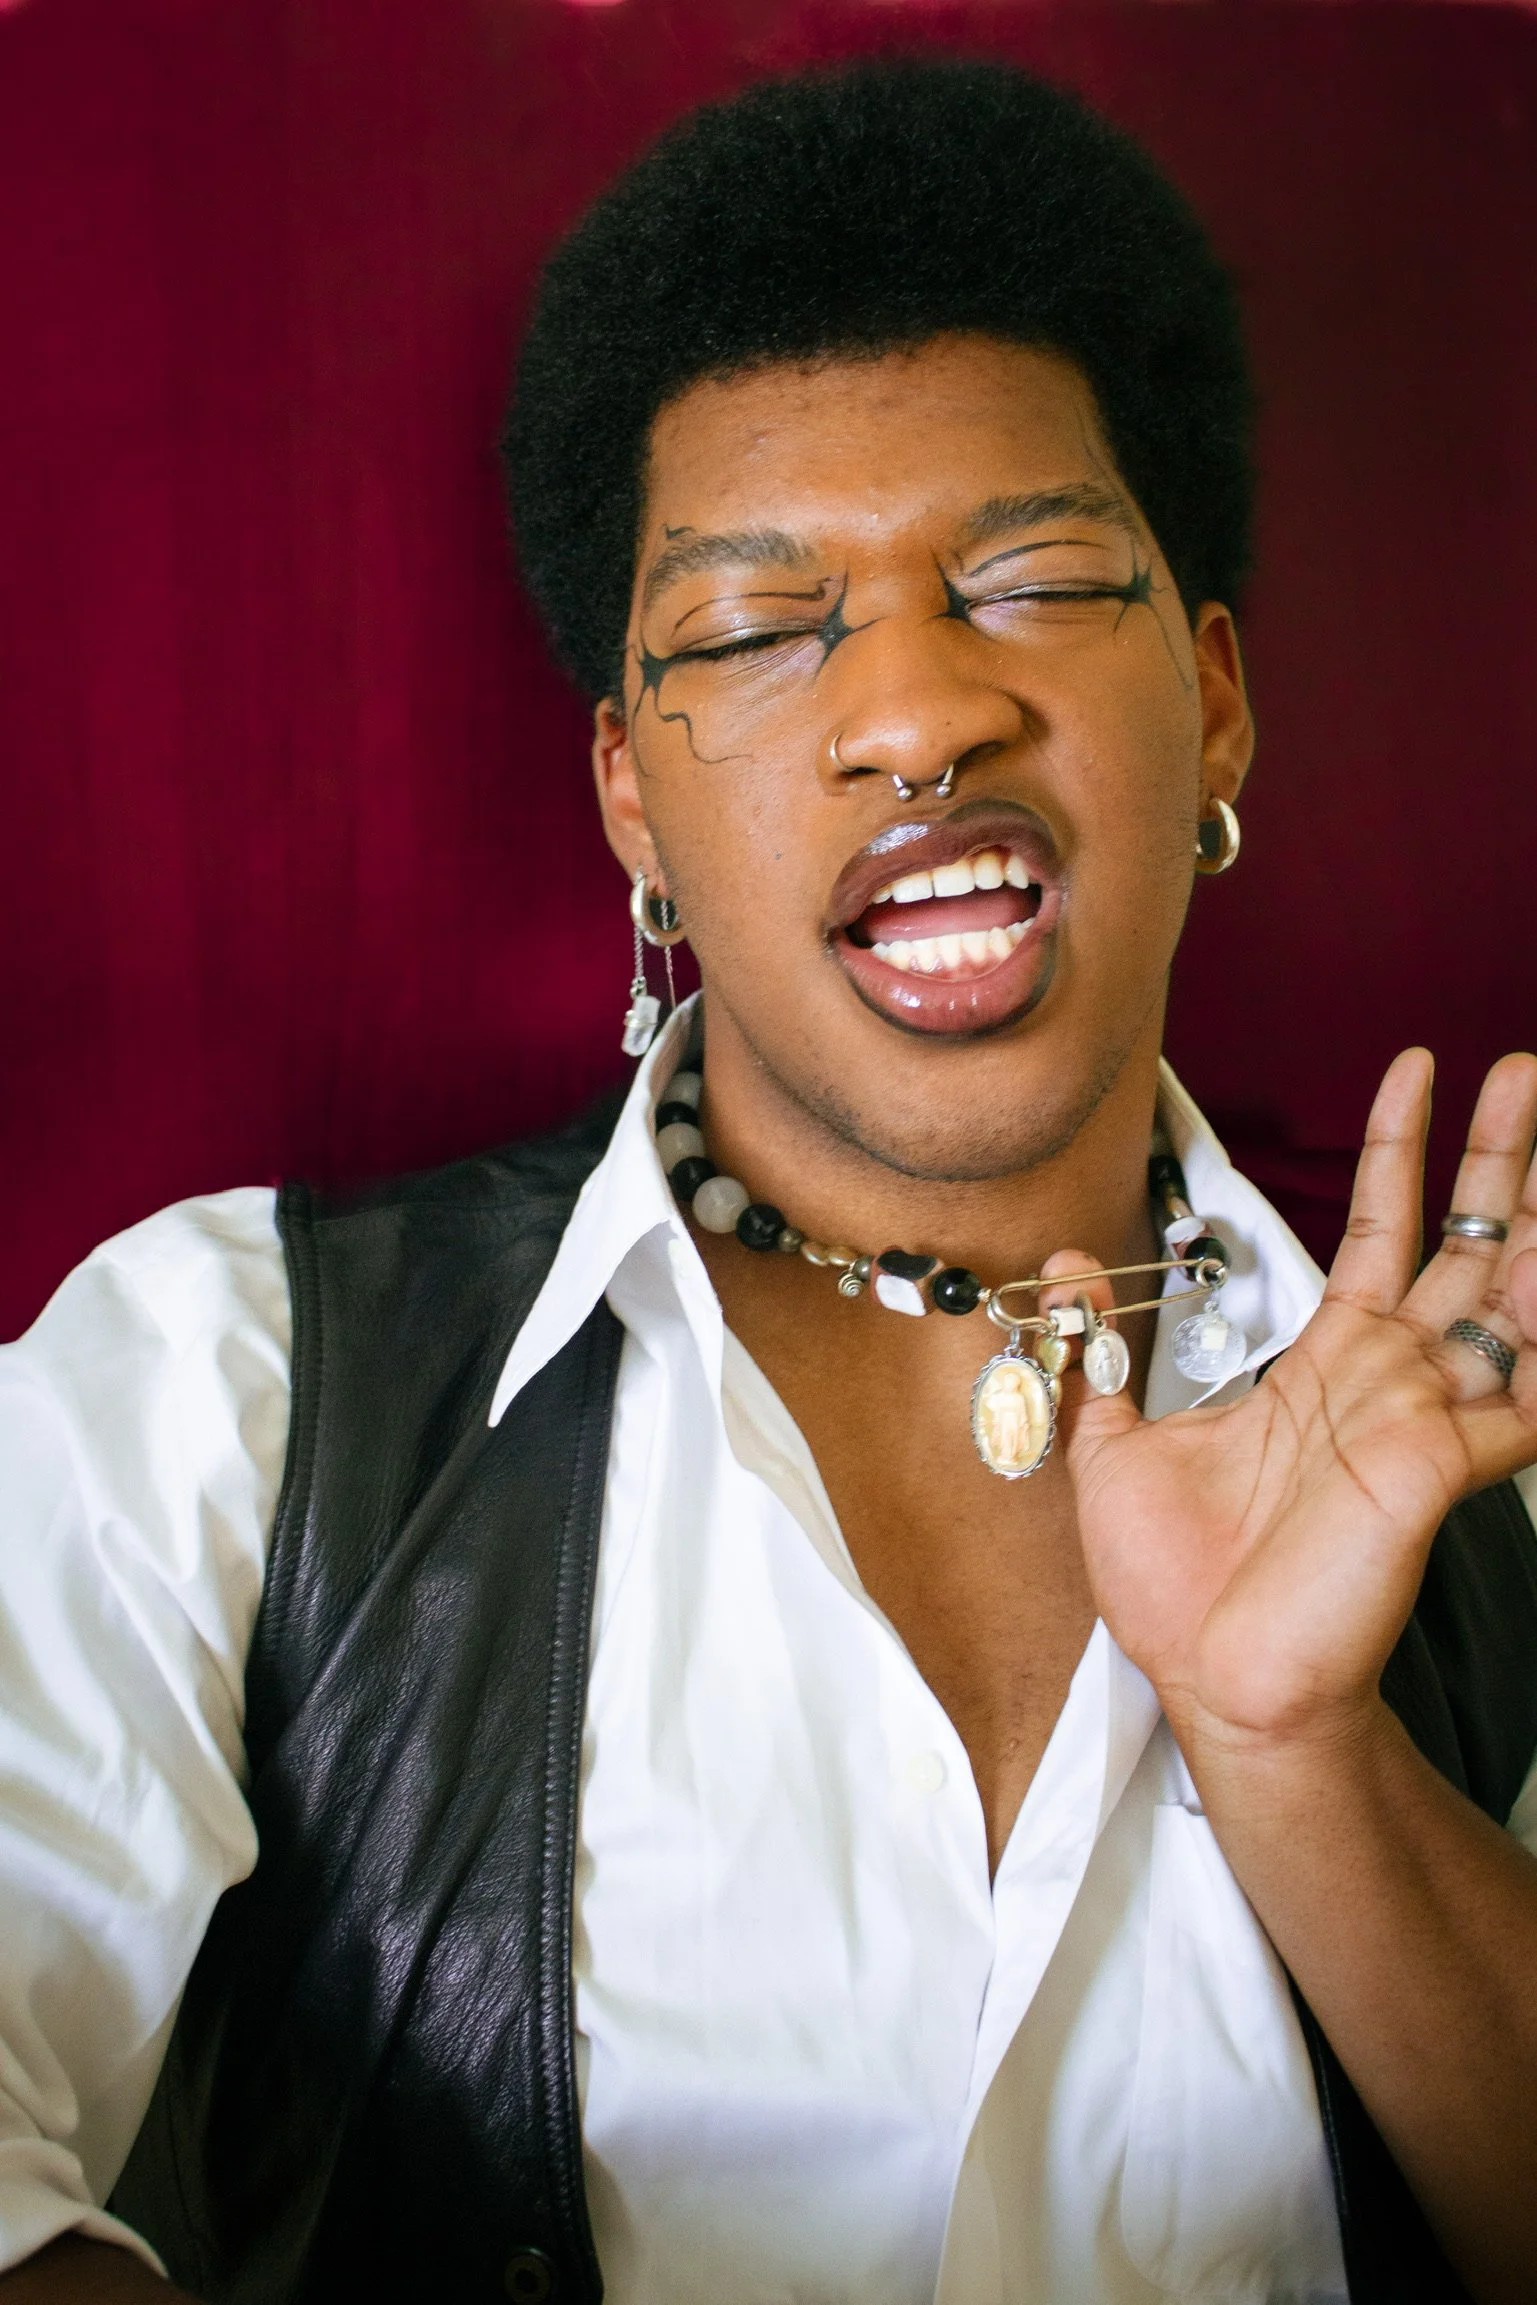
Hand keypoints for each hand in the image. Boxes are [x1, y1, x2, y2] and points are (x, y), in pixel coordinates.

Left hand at [1059, 1049, 1536, 1750]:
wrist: (1211, 1682)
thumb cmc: (1180, 1587)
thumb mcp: (1110, 1444)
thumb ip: (1095, 1347)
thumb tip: (1061, 1263)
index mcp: (1325, 1367)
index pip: (1377, 1233)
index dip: (1398, 1152)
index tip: (1411, 1073)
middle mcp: (1389, 1381)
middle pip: (1463, 1247)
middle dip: (1498, 1157)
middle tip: (1522, 1068)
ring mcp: (1422, 1421)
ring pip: (1507, 1304)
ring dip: (1535, 1230)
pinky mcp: (1437, 1468)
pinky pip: (1519, 1395)